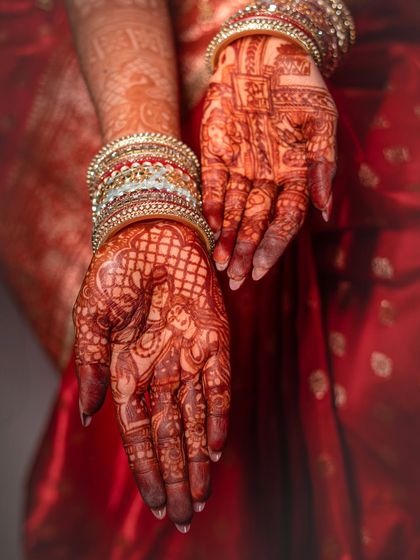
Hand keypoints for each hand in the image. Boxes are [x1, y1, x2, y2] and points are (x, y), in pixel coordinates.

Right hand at [73, 221, 229, 531]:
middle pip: (170, 436)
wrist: (150, 233)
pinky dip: (218, 417)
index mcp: (128, 370)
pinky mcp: (215, 338)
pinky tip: (217, 448)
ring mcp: (189, 357)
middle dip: (177, 476)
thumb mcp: (92, 319)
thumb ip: (89, 366)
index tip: (157, 502)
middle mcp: (161, 371)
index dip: (147, 469)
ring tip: (202, 497)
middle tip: (185, 516)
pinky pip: (219, 385)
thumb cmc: (116, 272)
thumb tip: (84, 414)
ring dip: (198, 459)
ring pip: (196, 420)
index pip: (139, 433)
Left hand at [201, 36, 336, 288]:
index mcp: (295, 175)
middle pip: (257, 223)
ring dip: (227, 238)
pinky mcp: (216, 154)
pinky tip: (210, 227)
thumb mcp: (322, 122)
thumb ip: (323, 166)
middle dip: (247, 253)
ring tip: (221, 265)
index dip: (274, 246)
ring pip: (234, 211)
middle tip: (237, 281)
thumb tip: (323, 210)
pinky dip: (211, 205)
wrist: (265, 53)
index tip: (262, 269)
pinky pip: (213, 185)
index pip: (285, 220)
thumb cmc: (301, 84)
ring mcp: (241, 167)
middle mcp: (267, 177)